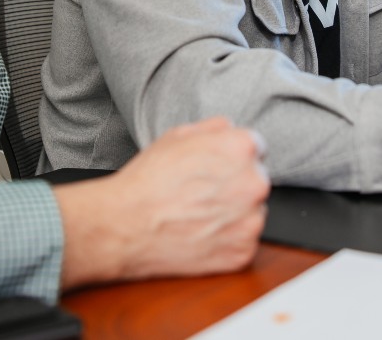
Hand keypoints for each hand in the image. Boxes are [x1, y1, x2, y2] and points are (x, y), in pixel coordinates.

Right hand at [52, 117, 268, 289]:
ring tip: (198, 215)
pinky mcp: (243, 252)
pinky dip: (227, 240)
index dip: (232, 157)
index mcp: (241, 149)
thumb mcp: (177, 135)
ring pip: (252, 212)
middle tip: (202, 193)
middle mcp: (254, 183)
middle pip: (255, 180)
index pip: (255, 148)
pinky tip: (201, 234)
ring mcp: (250, 221)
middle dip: (235, 184)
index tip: (216, 168)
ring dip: (234, 213)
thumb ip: (214, 127)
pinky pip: (244, 242)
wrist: (125, 226)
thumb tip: (230, 129)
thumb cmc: (147, 181)